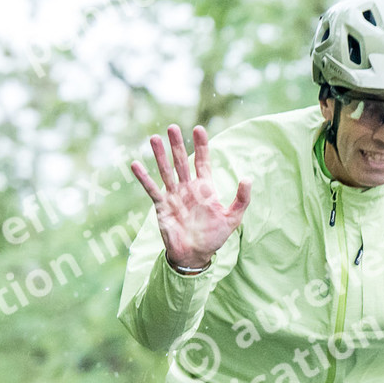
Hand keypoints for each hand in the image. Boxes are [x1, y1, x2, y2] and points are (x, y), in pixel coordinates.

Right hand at [130, 125, 251, 270]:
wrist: (195, 255)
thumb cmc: (214, 237)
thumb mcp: (233, 218)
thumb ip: (241, 199)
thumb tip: (248, 178)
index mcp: (205, 189)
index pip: (202, 162)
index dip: (201, 146)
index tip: (198, 129)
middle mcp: (188, 188)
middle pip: (181, 162)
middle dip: (177, 145)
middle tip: (172, 127)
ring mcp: (174, 196)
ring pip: (166, 171)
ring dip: (160, 155)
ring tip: (154, 138)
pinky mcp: (162, 206)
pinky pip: (151, 189)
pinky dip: (144, 178)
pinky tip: (135, 164)